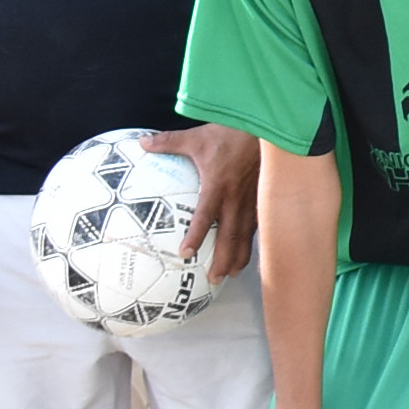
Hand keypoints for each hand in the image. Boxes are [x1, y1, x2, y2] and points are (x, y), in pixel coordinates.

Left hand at [146, 123, 259, 279]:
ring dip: (240, 256)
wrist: (266, 129)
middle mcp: (236, 198)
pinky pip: (258, 224)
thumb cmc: (231, 132)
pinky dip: (253, 241)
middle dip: (223, 260)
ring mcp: (253, 200)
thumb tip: (142, 143)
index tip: (186, 254)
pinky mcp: (264, 197)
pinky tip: (249, 251)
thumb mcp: (197, 136)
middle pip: (230, 236)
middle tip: (214, 279)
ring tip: (234, 274)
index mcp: (217, 186)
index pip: (205, 217)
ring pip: (247, 235)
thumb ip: (169, 142)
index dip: (196, 237)